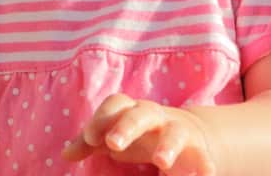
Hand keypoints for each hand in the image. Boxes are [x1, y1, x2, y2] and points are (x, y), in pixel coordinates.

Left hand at [61, 94, 216, 175]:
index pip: (116, 104)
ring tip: (161, 162)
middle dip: (127, 126)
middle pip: (141, 113)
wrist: (187, 132)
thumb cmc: (139, 134)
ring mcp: (178, 131)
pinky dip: (205, 165)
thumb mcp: (114, 135)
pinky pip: (204, 157)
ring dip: (168, 146)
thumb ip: (91, 142)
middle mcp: (155, 117)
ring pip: (175, 133)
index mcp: (131, 111)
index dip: (102, 118)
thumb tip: (65, 155)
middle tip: (114, 143)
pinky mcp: (198, 150)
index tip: (89, 138)